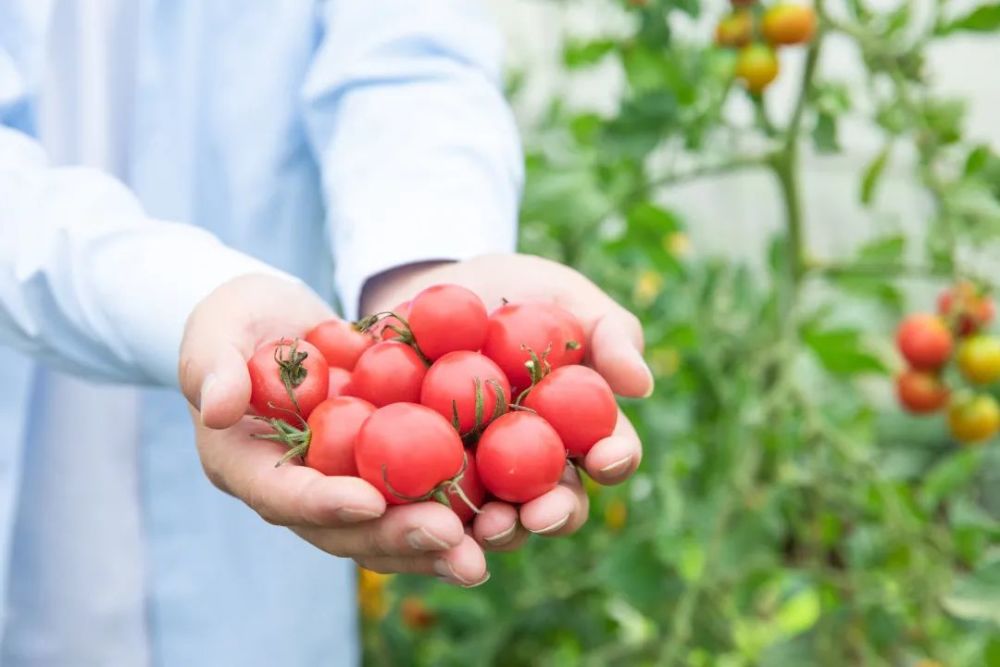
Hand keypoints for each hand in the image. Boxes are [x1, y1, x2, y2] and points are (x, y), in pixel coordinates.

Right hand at [179, 274, 488, 585]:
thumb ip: (210, 366)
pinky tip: (505, 514)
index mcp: (248, 468)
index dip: (324, 503)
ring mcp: (342, 484)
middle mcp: (297, 491)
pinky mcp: (379, 469)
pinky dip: (458, 508)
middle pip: (346, 529)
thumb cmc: (234, 320)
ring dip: (437, 544)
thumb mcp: (215, 329)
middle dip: (398, 538)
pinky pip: (418, 495)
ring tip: (485, 553)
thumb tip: (216, 407)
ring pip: (389, 526)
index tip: (371, 501)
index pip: (284, 496)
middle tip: (451, 542)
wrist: (274, 321)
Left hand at [362, 254, 652, 550]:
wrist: (436, 292)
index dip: (614, 459)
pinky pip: (432, 506)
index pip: (609, 452)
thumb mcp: (566, 297)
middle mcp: (539, 464)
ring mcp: (485, 476)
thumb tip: (641, 385)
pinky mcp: (431, 478)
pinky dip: (429, 514)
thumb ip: (609, 334)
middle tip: (540, 515)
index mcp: (581, 429)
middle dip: (554, 514)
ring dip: (498, 529)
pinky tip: (421, 513)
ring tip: (485, 527)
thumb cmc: (519, 292)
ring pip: (500, 519)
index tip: (606, 458)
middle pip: (558, 502)